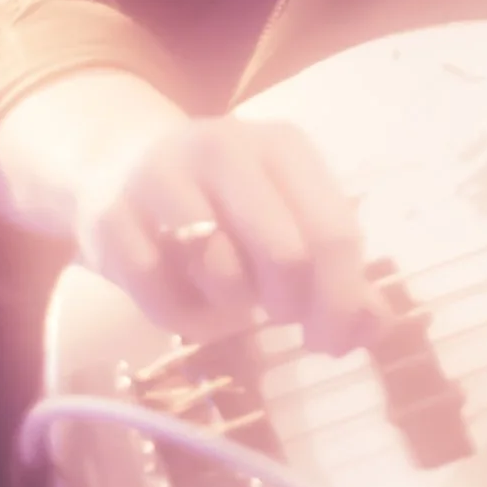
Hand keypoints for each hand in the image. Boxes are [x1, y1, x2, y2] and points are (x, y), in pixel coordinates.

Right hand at [0, 67, 372, 352]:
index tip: (334, 340)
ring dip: (232, 307)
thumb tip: (375, 329)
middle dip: (292, 307)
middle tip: (280, 318)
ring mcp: (163, 177)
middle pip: (287, 255)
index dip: (342, 300)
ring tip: (227, 291)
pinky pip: (160, 296)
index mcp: (283, 146)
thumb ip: (336, 272)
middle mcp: (226, 148)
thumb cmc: (223, 204)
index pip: (336, 232)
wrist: (118, 165)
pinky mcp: (111, 217)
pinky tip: (183, 297)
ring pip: (222, 274)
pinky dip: (181, 317)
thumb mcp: (286, 218)